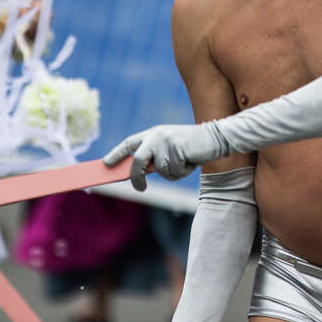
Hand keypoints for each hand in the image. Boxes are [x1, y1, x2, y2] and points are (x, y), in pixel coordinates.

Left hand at [104, 122, 228, 190]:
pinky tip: (191, 161)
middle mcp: (157, 135)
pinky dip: (182, 172)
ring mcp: (166, 141)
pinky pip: (173, 171)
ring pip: (160, 170)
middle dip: (137, 177)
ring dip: (173, 174)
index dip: (116, 153)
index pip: (129, 143)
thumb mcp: (171, 148)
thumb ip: (156, 157)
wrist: (216, 137)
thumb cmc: (192, 147)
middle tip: (141, 188)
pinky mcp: (177, 148)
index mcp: (153, 133)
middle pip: (138, 160)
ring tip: (185, 163)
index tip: (105, 163)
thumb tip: (139, 173)